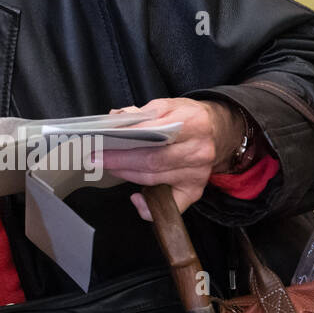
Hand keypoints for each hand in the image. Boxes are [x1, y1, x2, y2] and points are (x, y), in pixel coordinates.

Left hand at [100, 98, 243, 220]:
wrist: (216, 131)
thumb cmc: (187, 118)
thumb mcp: (167, 105)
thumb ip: (141, 113)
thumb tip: (114, 121)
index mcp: (192, 123)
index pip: (153, 133)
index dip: (125, 139)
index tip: (101, 142)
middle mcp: (198, 151)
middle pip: (152, 160)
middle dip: (120, 160)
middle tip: (96, 157)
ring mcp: (197, 173)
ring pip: (155, 179)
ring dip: (127, 174)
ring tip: (108, 166)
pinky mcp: (195, 190)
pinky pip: (171, 205)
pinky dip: (150, 207)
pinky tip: (136, 198)